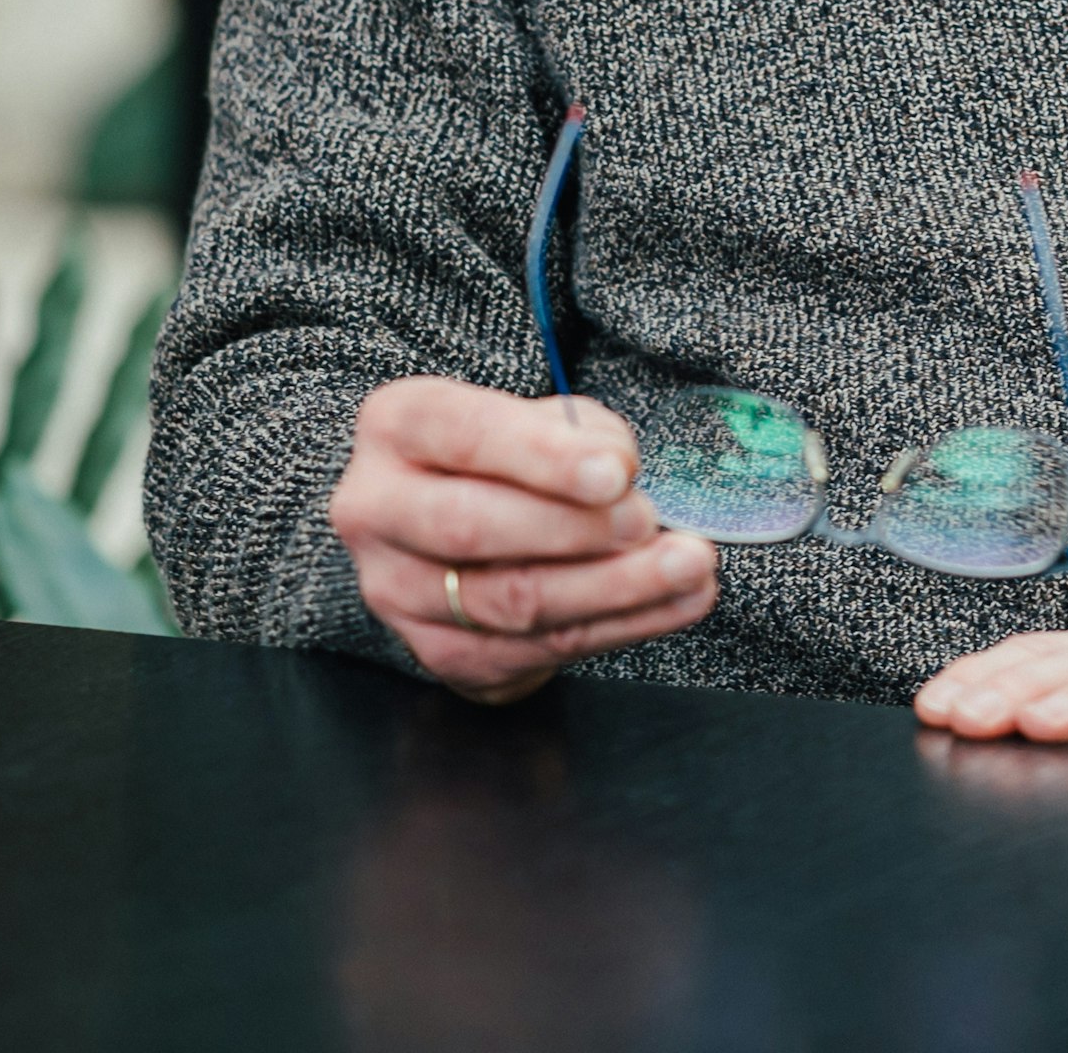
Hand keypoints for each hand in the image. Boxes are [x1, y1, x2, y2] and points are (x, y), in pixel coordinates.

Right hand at [330, 376, 717, 702]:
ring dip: (614, 588)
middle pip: (472, 525)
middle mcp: (376, 508)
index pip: (467, 435)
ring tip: (691, 567)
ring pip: (508, 600)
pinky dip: (617, 626)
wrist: (460, 525)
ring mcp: (396, 589)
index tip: (616, 472)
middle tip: (650, 522)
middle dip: (575, 528)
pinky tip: (674, 604)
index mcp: (399, 425)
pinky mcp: (437, 651)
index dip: (543, 457)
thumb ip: (580, 433)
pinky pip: (534, 649)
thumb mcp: (541, 417)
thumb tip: (621, 472)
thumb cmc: (510, 455)